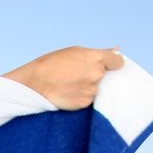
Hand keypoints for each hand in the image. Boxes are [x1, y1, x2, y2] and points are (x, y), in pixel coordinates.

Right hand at [2, 45, 124, 109]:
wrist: (34, 83)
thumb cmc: (52, 64)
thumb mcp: (75, 51)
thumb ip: (99, 52)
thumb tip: (117, 50)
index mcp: (96, 57)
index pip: (118, 62)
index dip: (112, 64)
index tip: (106, 67)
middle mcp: (97, 73)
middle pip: (107, 76)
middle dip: (97, 76)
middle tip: (80, 76)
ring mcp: (92, 89)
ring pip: (97, 89)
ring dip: (88, 88)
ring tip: (71, 85)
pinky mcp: (85, 102)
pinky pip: (88, 100)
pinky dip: (81, 97)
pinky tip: (69, 93)